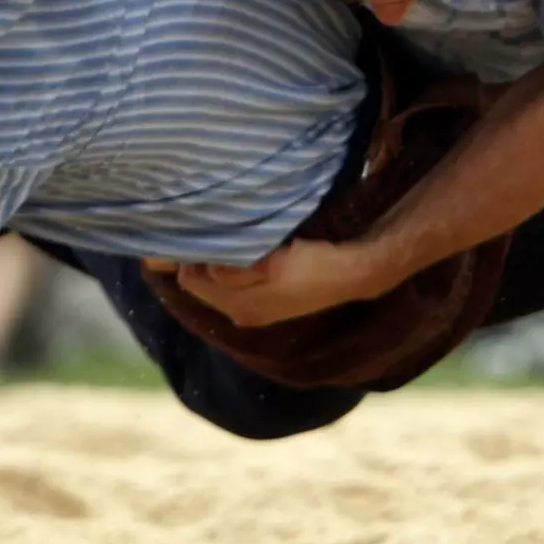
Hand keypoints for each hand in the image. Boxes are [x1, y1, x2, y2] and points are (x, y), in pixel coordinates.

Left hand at [177, 240, 388, 327]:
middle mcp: (241, 314)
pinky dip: (235, 267)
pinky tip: (248, 250)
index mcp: (238, 307)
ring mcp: (256, 310)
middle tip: (215, 229)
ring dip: (219, 262)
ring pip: (218, 284)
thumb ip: (233, 272)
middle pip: (201, 284)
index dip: (191, 254)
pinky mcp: (269, 301)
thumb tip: (205, 268)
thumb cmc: (314, 265)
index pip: (190, 280)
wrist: (352, 273)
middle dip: (203, 259)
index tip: (202, 230)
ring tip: (231, 236)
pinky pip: (236, 284)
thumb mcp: (270, 266)